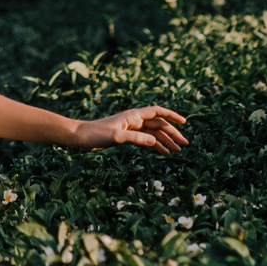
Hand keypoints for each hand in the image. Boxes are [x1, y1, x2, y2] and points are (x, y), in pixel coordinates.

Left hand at [72, 105, 188, 151]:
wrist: (81, 136)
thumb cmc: (96, 134)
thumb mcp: (116, 137)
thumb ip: (135, 139)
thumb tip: (153, 142)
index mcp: (133, 116)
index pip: (157, 112)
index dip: (171, 116)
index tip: (184, 122)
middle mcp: (134, 120)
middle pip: (159, 124)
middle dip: (173, 133)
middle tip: (185, 144)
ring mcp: (131, 128)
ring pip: (154, 133)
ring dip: (166, 141)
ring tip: (177, 151)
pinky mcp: (127, 135)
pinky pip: (146, 139)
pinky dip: (156, 145)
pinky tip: (163, 152)